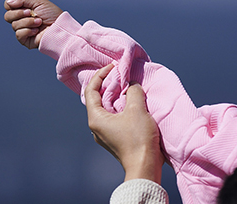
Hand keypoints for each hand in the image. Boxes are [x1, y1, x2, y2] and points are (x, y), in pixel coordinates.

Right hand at [3, 0, 62, 48]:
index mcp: (24, 8)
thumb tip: (9, 1)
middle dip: (19, 13)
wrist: (60, 27)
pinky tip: (36, 30)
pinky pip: (19, 34)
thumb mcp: (39, 1)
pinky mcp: (24, 39)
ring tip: (38, 22)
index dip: (11, 4)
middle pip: (8, 16)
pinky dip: (28, 31)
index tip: (19, 3)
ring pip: (14, 25)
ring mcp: (22, 29)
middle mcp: (22, 18)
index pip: (8, 5)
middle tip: (30, 12)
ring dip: (28, 22)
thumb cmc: (53, 15)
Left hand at [85, 64, 164, 183]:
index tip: (113, 67)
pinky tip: (132, 103)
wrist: (145, 168)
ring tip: (128, 86)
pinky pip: (114, 117)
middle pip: (97, 99)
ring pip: (107, 109)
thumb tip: (131, 85)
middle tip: (122, 75)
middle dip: (109, 84)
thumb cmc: (138, 139)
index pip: (91, 90)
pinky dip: (121, 107)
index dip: (101, 75)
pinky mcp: (114, 139)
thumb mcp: (137, 110)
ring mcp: (105, 134)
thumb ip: (133, 92)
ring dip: (116, 96)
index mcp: (95, 118)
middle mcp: (96, 126)